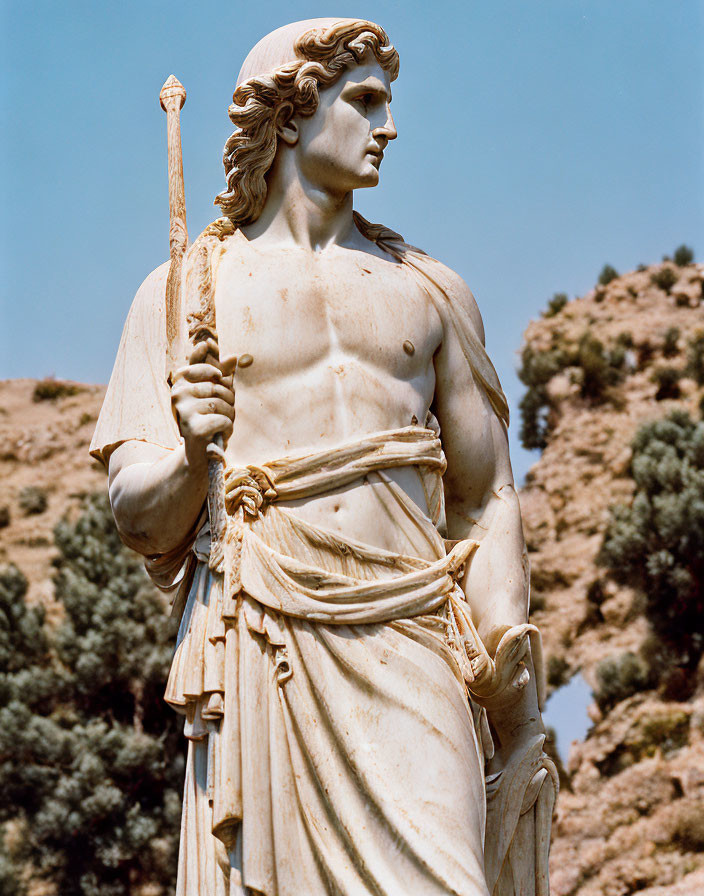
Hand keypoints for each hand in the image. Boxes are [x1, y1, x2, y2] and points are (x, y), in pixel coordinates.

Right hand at [171, 338, 234, 463]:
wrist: (197, 454)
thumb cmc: (208, 420)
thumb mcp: (214, 395)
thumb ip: (221, 375)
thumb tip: (234, 356)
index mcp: (180, 383)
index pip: (201, 365)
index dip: (215, 370)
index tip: (218, 377)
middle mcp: (177, 394)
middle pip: (218, 387)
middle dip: (228, 401)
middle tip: (221, 414)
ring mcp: (184, 411)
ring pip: (222, 404)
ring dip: (230, 417)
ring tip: (220, 425)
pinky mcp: (193, 428)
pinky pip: (224, 420)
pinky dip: (228, 429)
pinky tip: (219, 435)